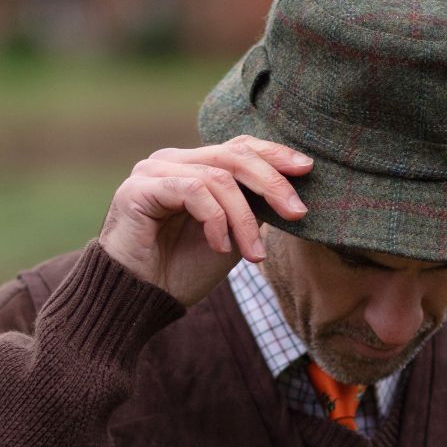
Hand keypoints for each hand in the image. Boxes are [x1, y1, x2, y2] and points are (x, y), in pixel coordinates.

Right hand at [99, 136, 312, 305]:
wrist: (142, 299)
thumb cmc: (184, 270)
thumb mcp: (233, 235)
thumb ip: (252, 208)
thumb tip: (289, 192)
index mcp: (194, 166)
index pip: (240, 147)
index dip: (275, 154)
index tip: (307, 169)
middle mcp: (173, 160)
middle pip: (234, 155)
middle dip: (272, 184)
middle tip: (296, 213)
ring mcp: (154, 170)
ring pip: (218, 178)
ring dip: (243, 219)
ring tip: (254, 255)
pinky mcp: (139, 187)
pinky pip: (193, 191)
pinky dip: (215, 220)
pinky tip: (219, 247)